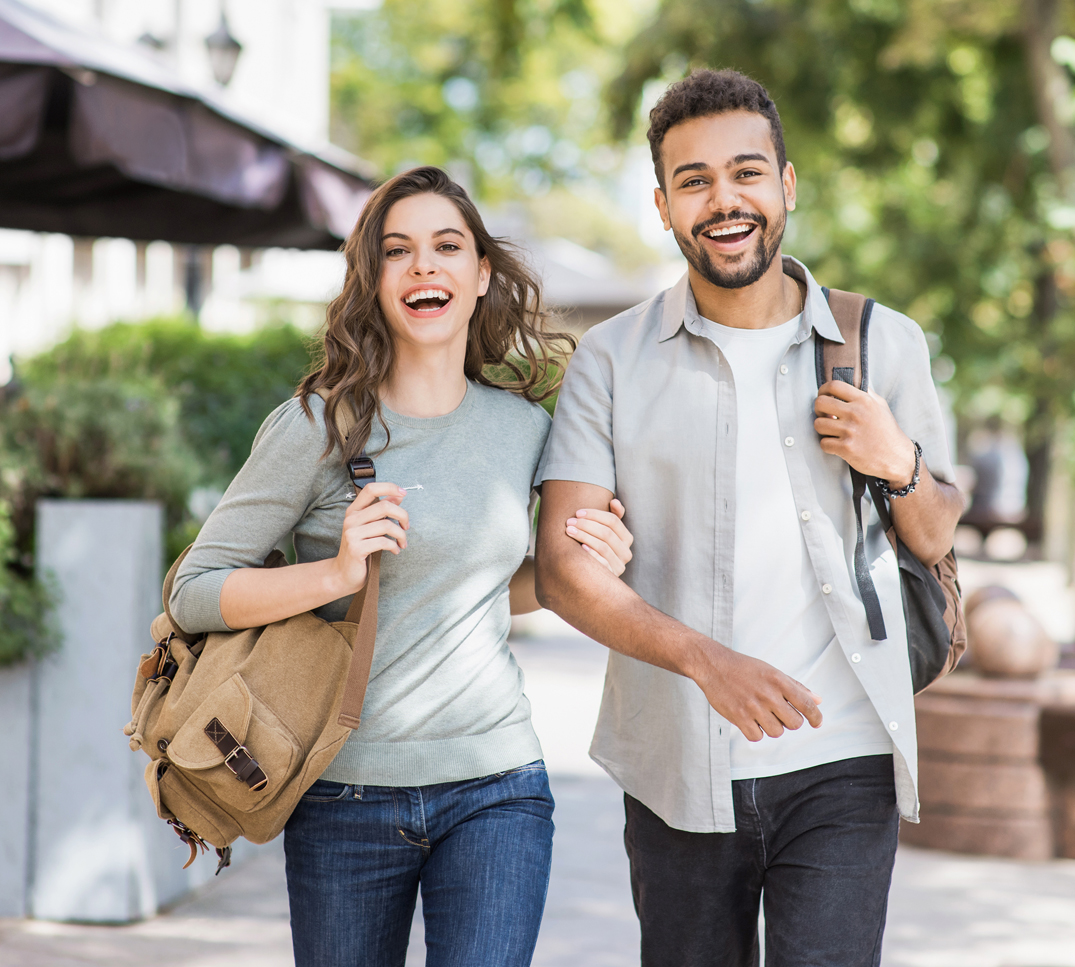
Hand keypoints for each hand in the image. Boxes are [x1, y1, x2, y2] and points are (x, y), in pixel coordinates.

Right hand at [333, 481, 408, 592]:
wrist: (343, 574)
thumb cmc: (360, 548)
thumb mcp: (370, 527)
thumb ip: (382, 511)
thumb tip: (398, 495)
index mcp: (354, 510)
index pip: (371, 489)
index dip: (389, 487)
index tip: (404, 493)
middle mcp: (351, 519)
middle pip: (384, 506)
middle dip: (403, 515)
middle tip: (407, 527)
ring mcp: (352, 534)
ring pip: (387, 525)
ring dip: (401, 535)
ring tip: (402, 543)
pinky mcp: (356, 548)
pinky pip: (384, 542)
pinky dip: (394, 546)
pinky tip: (395, 550)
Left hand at [566, 499, 632, 574]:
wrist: (593, 575)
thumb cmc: (598, 545)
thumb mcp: (606, 530)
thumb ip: (612, 515)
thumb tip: (614, 501)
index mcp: (627, 538)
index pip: (613, 521)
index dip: (595, 514)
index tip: (578, 512)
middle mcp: (626, 552)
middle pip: (607, 533)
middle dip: (586, 525)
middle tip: (569, 522)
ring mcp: (619, 566)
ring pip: (603, 547)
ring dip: (584, 536)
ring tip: (569, 531)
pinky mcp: (610, 576)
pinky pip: (601, 564)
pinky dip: (590, 554)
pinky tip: (580, 548)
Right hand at [695, 645, 822, 740]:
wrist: (713, 665)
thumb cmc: (744, 668)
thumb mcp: (772, 672)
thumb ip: (796, 687)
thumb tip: (818, 700)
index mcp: (778, 680)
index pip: (806, 705)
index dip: (815, 717)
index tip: (816, 723)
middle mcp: (768, 694)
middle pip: (794, 723)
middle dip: (789, 721)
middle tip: (779, 713)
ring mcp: (753, 707)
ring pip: (776, 732)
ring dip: (772, 727)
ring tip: (761, 714)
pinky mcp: (739, 717)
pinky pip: (757, 737)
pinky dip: (756, 732)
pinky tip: (750, 720)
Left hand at [814, 381, 916, 486]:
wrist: (897, 457)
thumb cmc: (888, 432)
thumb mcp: (881, 406)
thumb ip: (866, 393)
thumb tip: (854, 381)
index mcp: (864, 400)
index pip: (834, 385)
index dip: (823, 390)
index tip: (824, 397)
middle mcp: (856, 413)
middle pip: (820, 403)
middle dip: (819, 410)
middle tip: (825, 416)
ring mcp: (850, 431)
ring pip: (818, 424)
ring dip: (822, 429)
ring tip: (832, 432)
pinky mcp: (846, 448)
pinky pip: (823, 443)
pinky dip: (827, 445)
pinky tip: (836, 445)